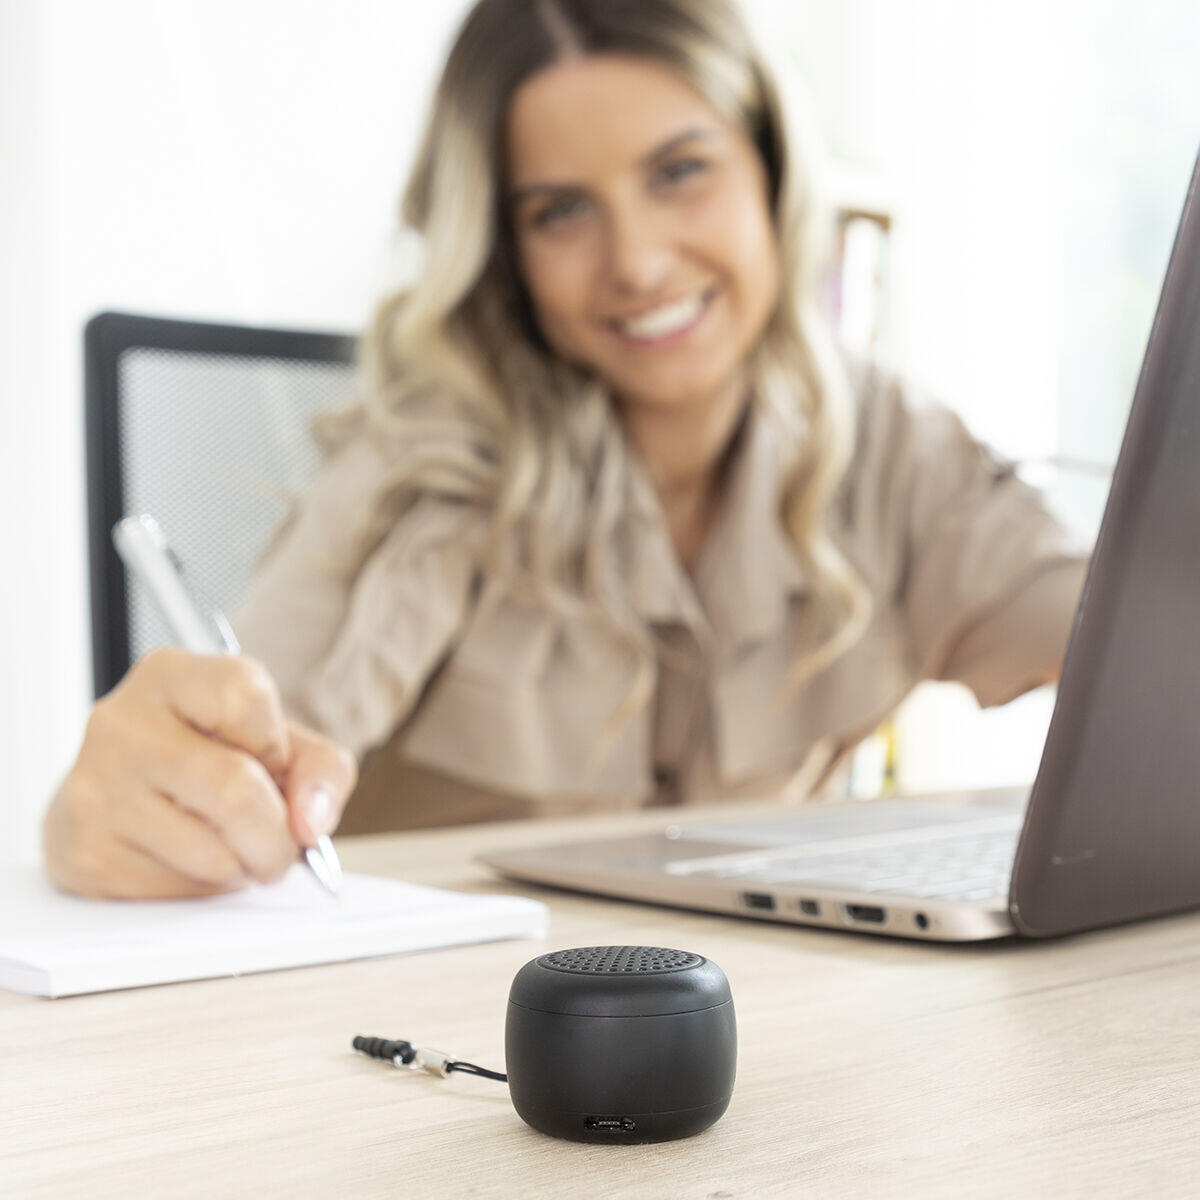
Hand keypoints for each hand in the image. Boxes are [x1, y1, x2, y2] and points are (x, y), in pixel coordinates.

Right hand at [42, 648, 356, 898]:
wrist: (124, 800)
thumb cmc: (212, 763)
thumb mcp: (279, 743)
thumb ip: (322, 769)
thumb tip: (311, 821)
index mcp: (171, 677)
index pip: (244, 697)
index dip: (275, 746)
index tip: (272, 766)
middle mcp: (121, 723)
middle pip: (233, 787)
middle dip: (276, 835)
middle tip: (279, 848)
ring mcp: (94, 788)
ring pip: (210, 852)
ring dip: (242, 867)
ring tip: (230, 850)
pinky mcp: (85, 852)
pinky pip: (175, 890)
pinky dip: (202, 891)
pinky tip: (188, 863)